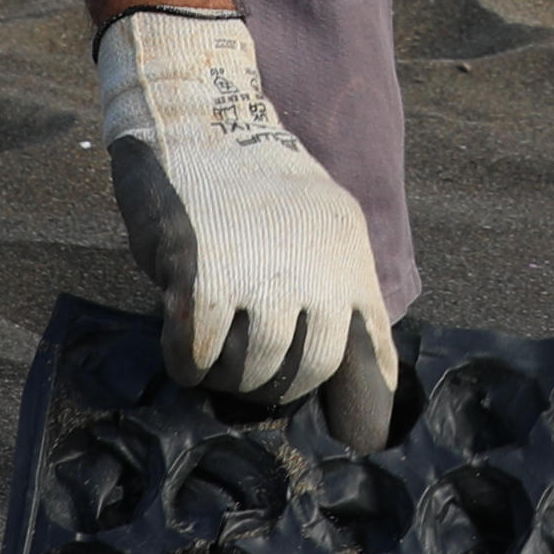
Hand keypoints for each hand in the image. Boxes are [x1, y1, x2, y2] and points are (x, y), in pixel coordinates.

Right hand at [91, 9, 399, 447]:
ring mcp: (261, 278)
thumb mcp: (317, 223)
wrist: (195, 111)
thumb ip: (328, 288)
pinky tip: (179, 344)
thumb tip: (332, 375)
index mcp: (351, 259)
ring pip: (250, 375)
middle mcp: (317, 272)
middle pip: (305, 377)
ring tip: (212, 357)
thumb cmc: (250, 179)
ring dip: (227, 379)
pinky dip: (185, 364)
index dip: (364, 411)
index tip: (356, 442)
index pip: (374, 359)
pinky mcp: (202, 279)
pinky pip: (196, 359)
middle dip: (275, 391)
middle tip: (248, 377)